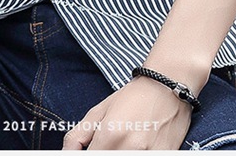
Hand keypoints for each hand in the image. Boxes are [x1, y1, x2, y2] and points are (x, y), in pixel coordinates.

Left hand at [62, 77, 192, 149]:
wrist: (168, 87)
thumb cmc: (132, 96)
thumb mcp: (100, 110)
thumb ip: (78, 136)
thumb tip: (67, 153)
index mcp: (110, 135)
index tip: (89, 150)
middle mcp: (129, 148)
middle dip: (101, 153)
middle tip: (105, 145)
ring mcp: (149, 155)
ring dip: (118, 153)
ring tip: (121, 142)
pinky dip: (135, 154)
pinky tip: (136, 145)